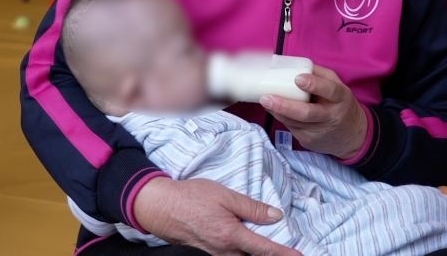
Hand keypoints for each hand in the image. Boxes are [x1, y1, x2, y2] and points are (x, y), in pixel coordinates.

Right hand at [133, 176, 300, 255]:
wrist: (160, 207)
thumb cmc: (191, 197)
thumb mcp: (225, 196)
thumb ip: (252, 207)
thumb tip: (275, 215)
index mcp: (232, 235)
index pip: (265, 249)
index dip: (284, 253)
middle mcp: (225, 250)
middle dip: (269, 253)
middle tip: (286, 248)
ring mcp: (215, 253)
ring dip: (255, 252)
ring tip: (268, 243)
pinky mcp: (208, 250)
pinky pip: (230, 253)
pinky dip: (242, 249)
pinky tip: (244, 239)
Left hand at [260, 66, 367, 158]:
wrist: (352, 136)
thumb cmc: (340, 104)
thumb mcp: (338, 86)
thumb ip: (320, 75)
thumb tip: (296, 64)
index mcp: (341, 98)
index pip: (329, 91)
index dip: (314, 85)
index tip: (298, 79)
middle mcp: (331, 116)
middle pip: (306, 113)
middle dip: (284, 106)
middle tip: (267, 98)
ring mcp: (319, 131)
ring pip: (294, 122)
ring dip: (277, 112)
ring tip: (265, 101)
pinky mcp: (309, 141)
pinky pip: (292, 128)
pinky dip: (281, 118)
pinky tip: (274, 110)